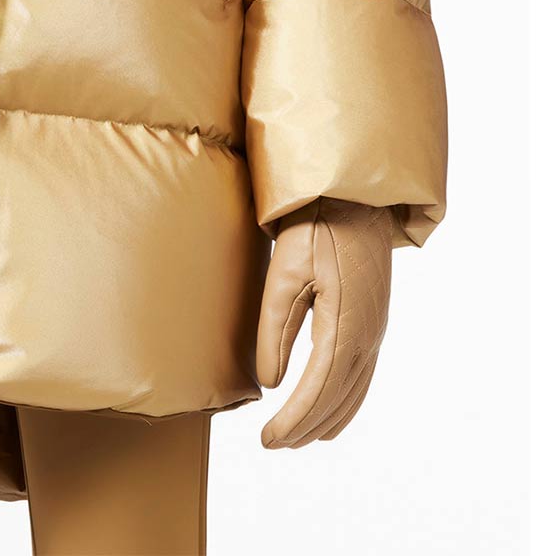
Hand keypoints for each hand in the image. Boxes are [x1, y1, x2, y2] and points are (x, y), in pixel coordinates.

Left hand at [257, 197, 395, 447]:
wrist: (356, 198)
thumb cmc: (315, 228)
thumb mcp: (284, 272)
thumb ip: (275, 330)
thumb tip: (270, 383)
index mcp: (346, 326)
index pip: (318, 389)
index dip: (294, 419)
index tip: (268, 439)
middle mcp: (368, 336)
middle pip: (337, 398)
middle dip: (304, 426)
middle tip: (272, 444)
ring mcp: (375, 331)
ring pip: (352, 392)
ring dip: (324, 419)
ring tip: (294, 439)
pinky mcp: (374, 322)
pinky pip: (362, 377)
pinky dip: (344, 403)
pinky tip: (329, 413)